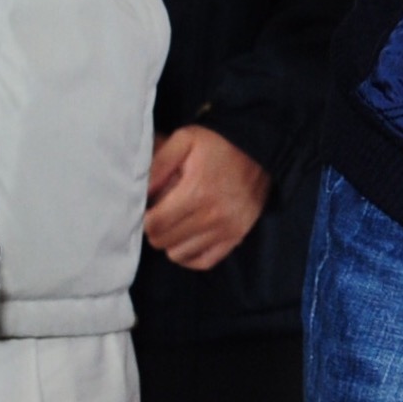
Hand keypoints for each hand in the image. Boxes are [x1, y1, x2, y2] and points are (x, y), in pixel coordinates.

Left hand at [143, 125, 269, 271]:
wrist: (260, 148)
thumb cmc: (218, 143)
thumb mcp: (184, 140)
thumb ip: (158, 163)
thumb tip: (141, 192)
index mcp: (196, 192)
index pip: (155, 224)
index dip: (145, 217)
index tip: (149, 207)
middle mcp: (212, 216)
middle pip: (164, 241)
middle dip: (156, 229)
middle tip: (162, 212)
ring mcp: (227, 229)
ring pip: (180, 254)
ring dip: (172, 241)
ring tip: (177, 222)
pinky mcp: (237, 236)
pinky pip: (204, 261)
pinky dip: (190, 255)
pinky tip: (187, 239)